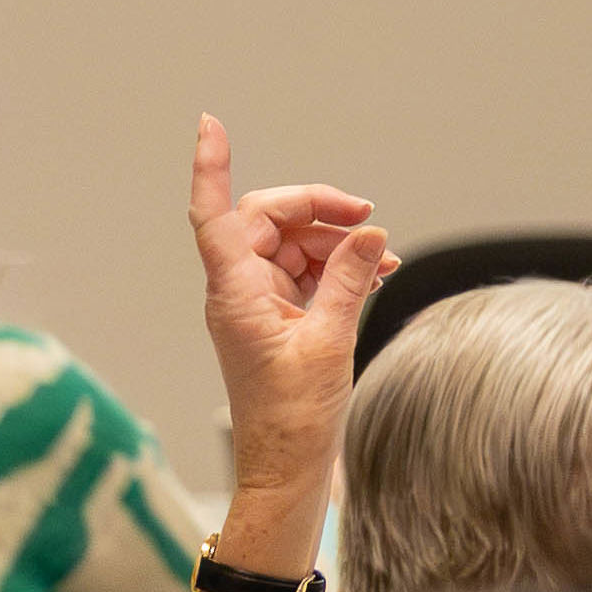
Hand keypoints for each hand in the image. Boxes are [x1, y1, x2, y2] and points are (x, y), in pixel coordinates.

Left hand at [188, 116, 390, 571]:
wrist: (288, 466)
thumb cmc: (294, 416)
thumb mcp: (330, 340)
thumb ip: (347, 279)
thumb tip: (365, 232)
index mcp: (236, 294)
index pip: (216, 215)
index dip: (211, 166)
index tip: (211, 125)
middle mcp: (239, 292)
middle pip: (268, 221)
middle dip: (317, 209)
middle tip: (365, 216)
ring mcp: (258, 305)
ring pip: (292, 245)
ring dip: (336, 242)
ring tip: (381, 259)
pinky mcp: (278, 319)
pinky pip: (306, 273)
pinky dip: (339, 267)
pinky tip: (372, 274)